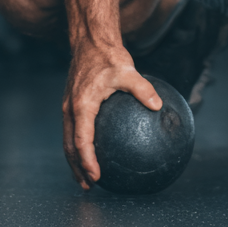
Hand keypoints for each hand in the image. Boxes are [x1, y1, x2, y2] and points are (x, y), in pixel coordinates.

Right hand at [62, 45, 161, 188]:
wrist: (90, 40)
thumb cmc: (108, 56)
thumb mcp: (127, 70)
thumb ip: (142, 88)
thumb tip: (159, 106)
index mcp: (81, 105)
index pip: (82, 140)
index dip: (87, 161)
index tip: (96, 177)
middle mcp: (70, 108)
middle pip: (70, 146)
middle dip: (78, 168)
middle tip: (89, 185)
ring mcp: (68, 106)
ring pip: (68, 139)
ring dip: (75, 160)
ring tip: (86, 177)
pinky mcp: (71, 103)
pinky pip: (72, 129)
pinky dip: (77, 145)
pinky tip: (92, 150)